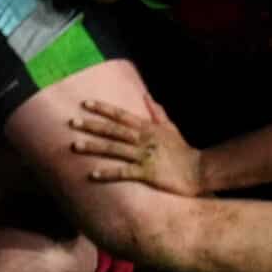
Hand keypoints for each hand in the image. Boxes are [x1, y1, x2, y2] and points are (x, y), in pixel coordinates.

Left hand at [69, 95, 204, 196]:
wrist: (200, 171)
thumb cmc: (183, 151)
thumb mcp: (171, 128)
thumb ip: (157, 113)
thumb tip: (146, 96)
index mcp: (147, 128)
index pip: (121, 115)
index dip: (102, 109)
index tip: (85, 103)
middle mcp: (143, 139)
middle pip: (113, 130)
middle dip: (91, 125)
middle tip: (71, 122)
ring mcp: (144, 156)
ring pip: (114, 149)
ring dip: (93, 147)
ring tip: (74, 146)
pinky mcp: (147, 173)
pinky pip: (124, 172)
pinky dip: (108, 173)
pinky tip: (93, 174)